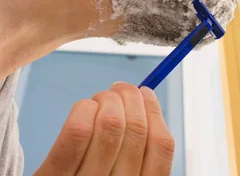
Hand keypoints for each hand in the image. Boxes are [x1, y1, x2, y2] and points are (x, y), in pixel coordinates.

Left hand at [34, 82, 174, 175]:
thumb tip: (144, 99)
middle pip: (135, 131)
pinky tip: (83, 107)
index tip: (146, 92)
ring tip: (99, 99)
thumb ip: (134, 151)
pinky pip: (76, 135)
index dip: (155, 112)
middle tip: (119, 88)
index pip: (162, 145)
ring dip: (107, 100)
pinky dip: (84, 109)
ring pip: (110, 127)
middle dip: (130, 97)